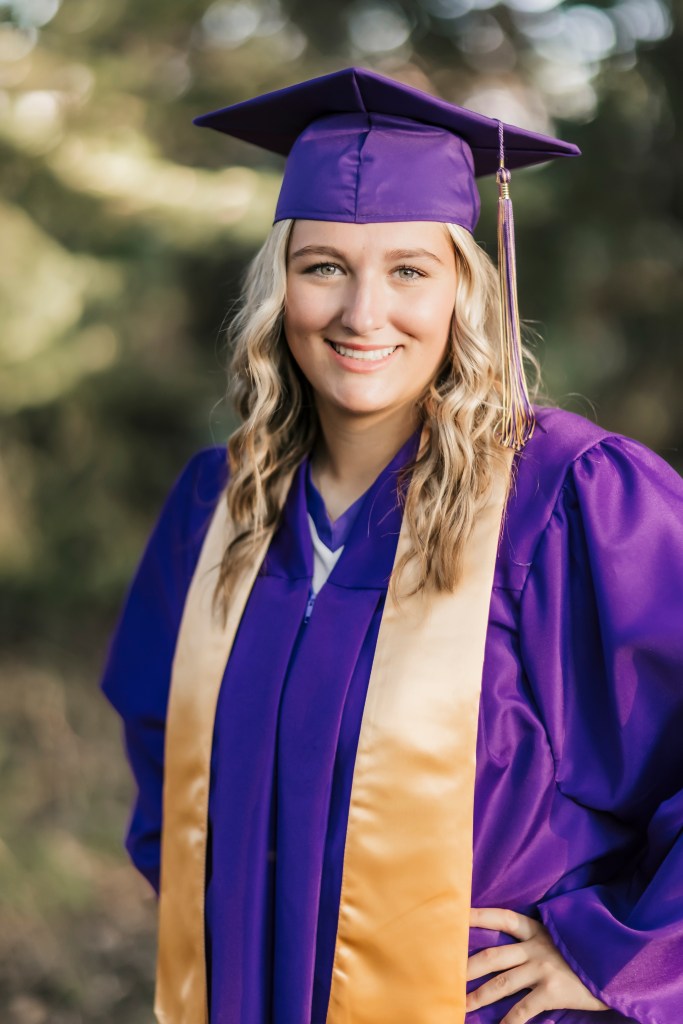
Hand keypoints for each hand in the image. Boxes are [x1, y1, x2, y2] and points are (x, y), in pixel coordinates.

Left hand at [467, 907, 608, 1022]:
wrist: (618, 963)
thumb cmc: (587, 950)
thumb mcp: (563, 935)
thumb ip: (539, 938)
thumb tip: (516, 945)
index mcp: (537, 930)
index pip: (501, 918)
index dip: (478, 915)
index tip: (456, 915)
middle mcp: (535, 947)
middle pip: (492, 956)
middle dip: (467, 967)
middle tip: (446, 975)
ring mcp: (543, 969)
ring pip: (501, 984)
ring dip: (478, 997)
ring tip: (460, 1006)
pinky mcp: (552, 992)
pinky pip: (523, 1011)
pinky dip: (509, 1023)